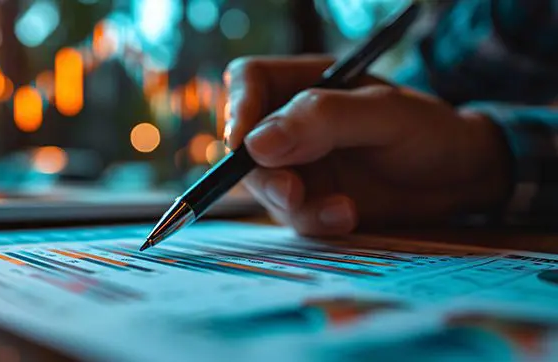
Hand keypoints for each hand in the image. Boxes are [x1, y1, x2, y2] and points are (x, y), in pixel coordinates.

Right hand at [225, 56, 511, 236]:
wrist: (456, 178)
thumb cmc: (427, 131)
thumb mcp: (384, 115)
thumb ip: (323, 120)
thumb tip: (256, 143)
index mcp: (304, 83)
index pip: (248, 81)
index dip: (238, 107)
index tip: (242, 143)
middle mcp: (291, 123)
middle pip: (244, 143)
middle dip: (264, 174)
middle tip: (293, 193)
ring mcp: (297, 164)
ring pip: (265, 187)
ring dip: (295, 205)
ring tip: (343, 211)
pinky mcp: (308, 199)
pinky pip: (293, 215)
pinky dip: (315, 221)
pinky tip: (347, 217)